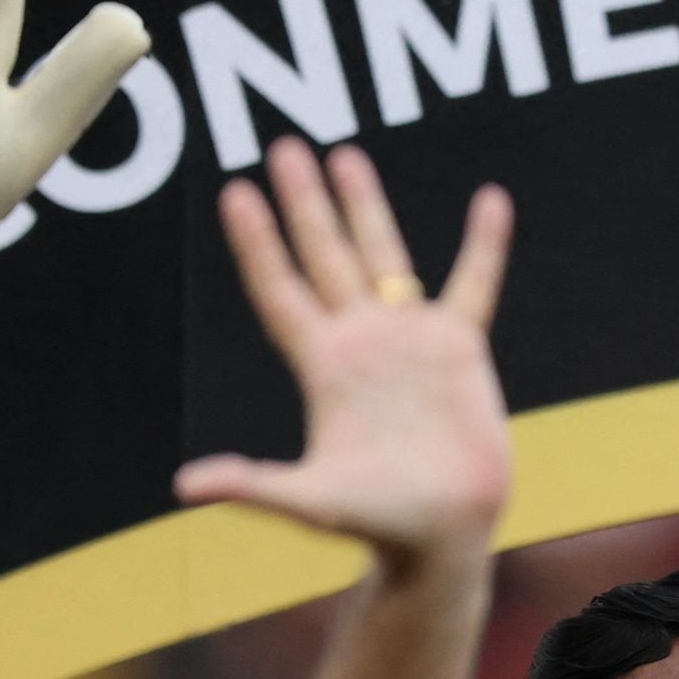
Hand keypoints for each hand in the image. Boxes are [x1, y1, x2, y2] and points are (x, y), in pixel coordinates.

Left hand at [173, 140, 511, 569]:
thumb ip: (256, 486)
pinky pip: (473, 283)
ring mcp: (409, 340)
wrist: (442, 531)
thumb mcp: (312, 501)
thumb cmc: (376, 521)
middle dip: (304, 201)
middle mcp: (360, 341)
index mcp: (322, 365)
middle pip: (323, 254)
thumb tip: (188, 486)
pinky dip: (483, 244)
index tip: (235, 191)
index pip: (280, 289)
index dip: (258, 242)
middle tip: (285, 146)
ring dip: (365, 205)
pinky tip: (490, 200)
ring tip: (346, 154)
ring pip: (383, 254)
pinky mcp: (460, 349)